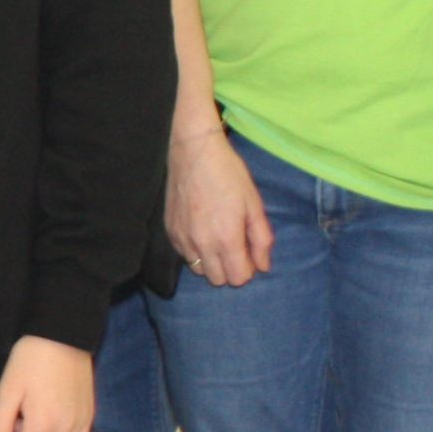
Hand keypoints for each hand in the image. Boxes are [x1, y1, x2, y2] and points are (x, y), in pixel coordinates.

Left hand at [0, 334, 96, 431]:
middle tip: (18, 422)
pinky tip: (50, 426)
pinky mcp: (89, 419)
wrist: (62, 338)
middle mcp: (66, 431)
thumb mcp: (6, 392)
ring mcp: (81, 426)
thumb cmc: (28, 361)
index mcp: (43, 425)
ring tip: (33, 421)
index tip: (7, 428)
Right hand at [165, 122, 270, 288]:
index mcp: (226, 239)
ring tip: (217, 239)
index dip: (249, 269)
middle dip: (230, 269)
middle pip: (217, 279)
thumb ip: (261, 239)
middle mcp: (201, 244)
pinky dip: (195, 252)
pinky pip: (184, 255)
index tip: (250, 252)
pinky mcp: (169, 231)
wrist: (193, 152)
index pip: (238, 279)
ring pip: (198, 270)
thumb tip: (263, 266)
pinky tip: (201, 231)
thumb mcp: (254, 205)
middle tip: (236, 246)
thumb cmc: (229, 175)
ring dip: (211, 262)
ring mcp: (182, 238)